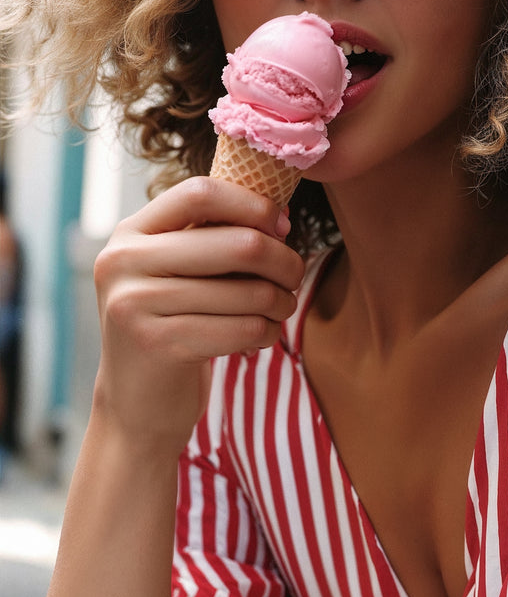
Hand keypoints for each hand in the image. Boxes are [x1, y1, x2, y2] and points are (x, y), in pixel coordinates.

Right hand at [92, 177, 303, 454]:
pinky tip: (262, 335)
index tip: (280, 225)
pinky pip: (242, 329)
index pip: (201, 193)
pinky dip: (266, 332)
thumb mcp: (178, 270)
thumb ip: (216, 235)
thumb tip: (282, 210)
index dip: (251, 204)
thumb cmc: (172, 323)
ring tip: (281, 308)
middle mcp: (123, 262)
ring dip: (280, 301)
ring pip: (249, 292)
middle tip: (293, 275)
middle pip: (238, 243)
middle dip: (282, 260)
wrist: (134, 403)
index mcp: (130, 232)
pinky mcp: (158, 345)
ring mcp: (135, 304)